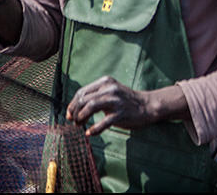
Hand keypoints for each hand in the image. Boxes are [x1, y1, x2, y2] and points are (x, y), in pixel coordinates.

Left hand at [65, 76, 184, 135]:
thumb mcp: (110, 92)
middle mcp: (110, 89)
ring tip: (80, 125)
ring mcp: (116, 101)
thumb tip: (74, 110)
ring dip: (81, 118)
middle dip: (75, 112)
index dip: (72, 104)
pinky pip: (103, 122)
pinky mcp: (121, 113)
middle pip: (84, 100)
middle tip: (74, 122)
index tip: (69, 114)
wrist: (148, 105)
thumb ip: (95, 97)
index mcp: (105, 82)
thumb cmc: (126, 101)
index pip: (82, 92)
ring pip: (90, 107)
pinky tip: (90, 133)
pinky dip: (94, 129)